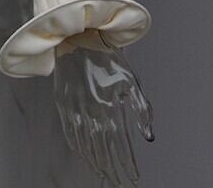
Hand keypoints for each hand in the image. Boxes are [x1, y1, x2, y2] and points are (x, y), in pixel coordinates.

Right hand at [53, 34, 153, 185]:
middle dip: (114, 169)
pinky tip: (85, 156)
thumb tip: (149, 135)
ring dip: (96, 163)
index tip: (134, 176)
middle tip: (121, 182)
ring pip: (86, 145)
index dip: (128, 162)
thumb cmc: (109, 59)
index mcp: (110, 105)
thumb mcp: (131, 80)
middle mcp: (92, 111)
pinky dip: (78, 148)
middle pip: (104, 150)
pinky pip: (70, 133)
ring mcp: (75, 109)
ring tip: (105, 175)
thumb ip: (141, 109)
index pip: (120, 144)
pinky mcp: (63, 104)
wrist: (81, 39)